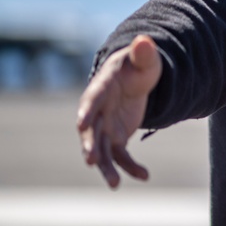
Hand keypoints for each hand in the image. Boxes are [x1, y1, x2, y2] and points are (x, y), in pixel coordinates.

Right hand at [76, 35, 162, 187]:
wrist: (134, 79)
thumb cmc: (137, 66)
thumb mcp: (145, 59)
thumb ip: (144, 53)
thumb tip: (144, 40)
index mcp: (102, 87)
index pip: (92, 98)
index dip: (87, 109)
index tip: (81, 123)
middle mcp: (98, 110)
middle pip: (91, 130)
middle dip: (90, 145)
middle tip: (91, 160)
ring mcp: (105, 126)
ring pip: (102, 150)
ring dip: (107, 167)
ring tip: (115, 184)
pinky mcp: (116, 138)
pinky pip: (120, 156)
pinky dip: (130, 167)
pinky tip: (144, 176)